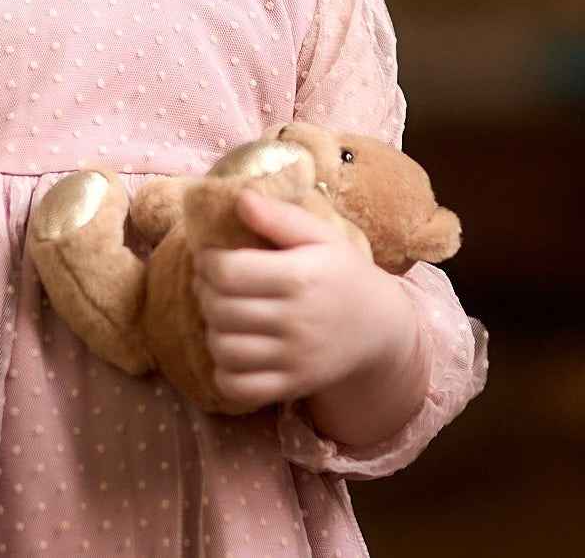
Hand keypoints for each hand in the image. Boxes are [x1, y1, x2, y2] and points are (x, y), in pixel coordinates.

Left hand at [194, 188, 423, 439]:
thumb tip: (240, 197)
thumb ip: (279, 216)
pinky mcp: (292, 385)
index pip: (228, 271)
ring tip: (222, 314)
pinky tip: (233, 348)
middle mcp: (296, 320)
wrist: (380, 327)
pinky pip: (237, 386)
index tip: (209, 257)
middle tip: (211, 283)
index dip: (207, 262)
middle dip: (205, 292)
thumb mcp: (321, 236)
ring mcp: (294, 357)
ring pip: (223, 348)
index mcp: (301, 276)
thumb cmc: (342, 274)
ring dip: (212, 329)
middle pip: (220, 309)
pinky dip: (224, 370)